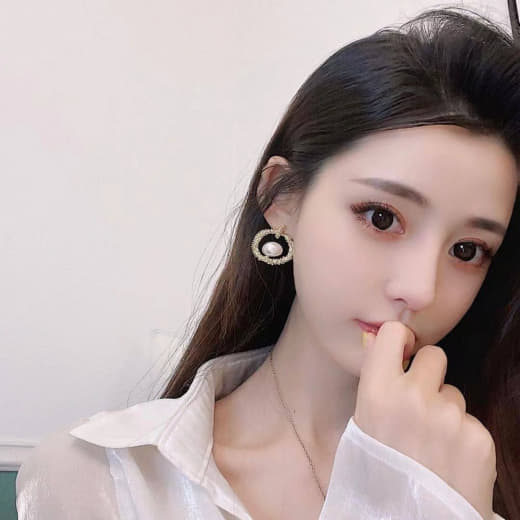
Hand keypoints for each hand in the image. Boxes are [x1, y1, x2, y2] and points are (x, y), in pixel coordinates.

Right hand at [354, 321, 496, 519]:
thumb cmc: (376, 472)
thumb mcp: (362, 423)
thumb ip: (375, 382)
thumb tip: (377, 341)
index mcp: (378, 392)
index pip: (393, 333)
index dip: (399, 339)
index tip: (401, 350)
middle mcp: (415, 397)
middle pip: (434, 355)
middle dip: (429, 374)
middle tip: (420, 402)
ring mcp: (450, 417)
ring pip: (454, 392)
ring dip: (445, 409)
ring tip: (432, 443)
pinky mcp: (478, 437)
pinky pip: (470, 420)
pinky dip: (462, 436)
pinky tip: (449, 459)